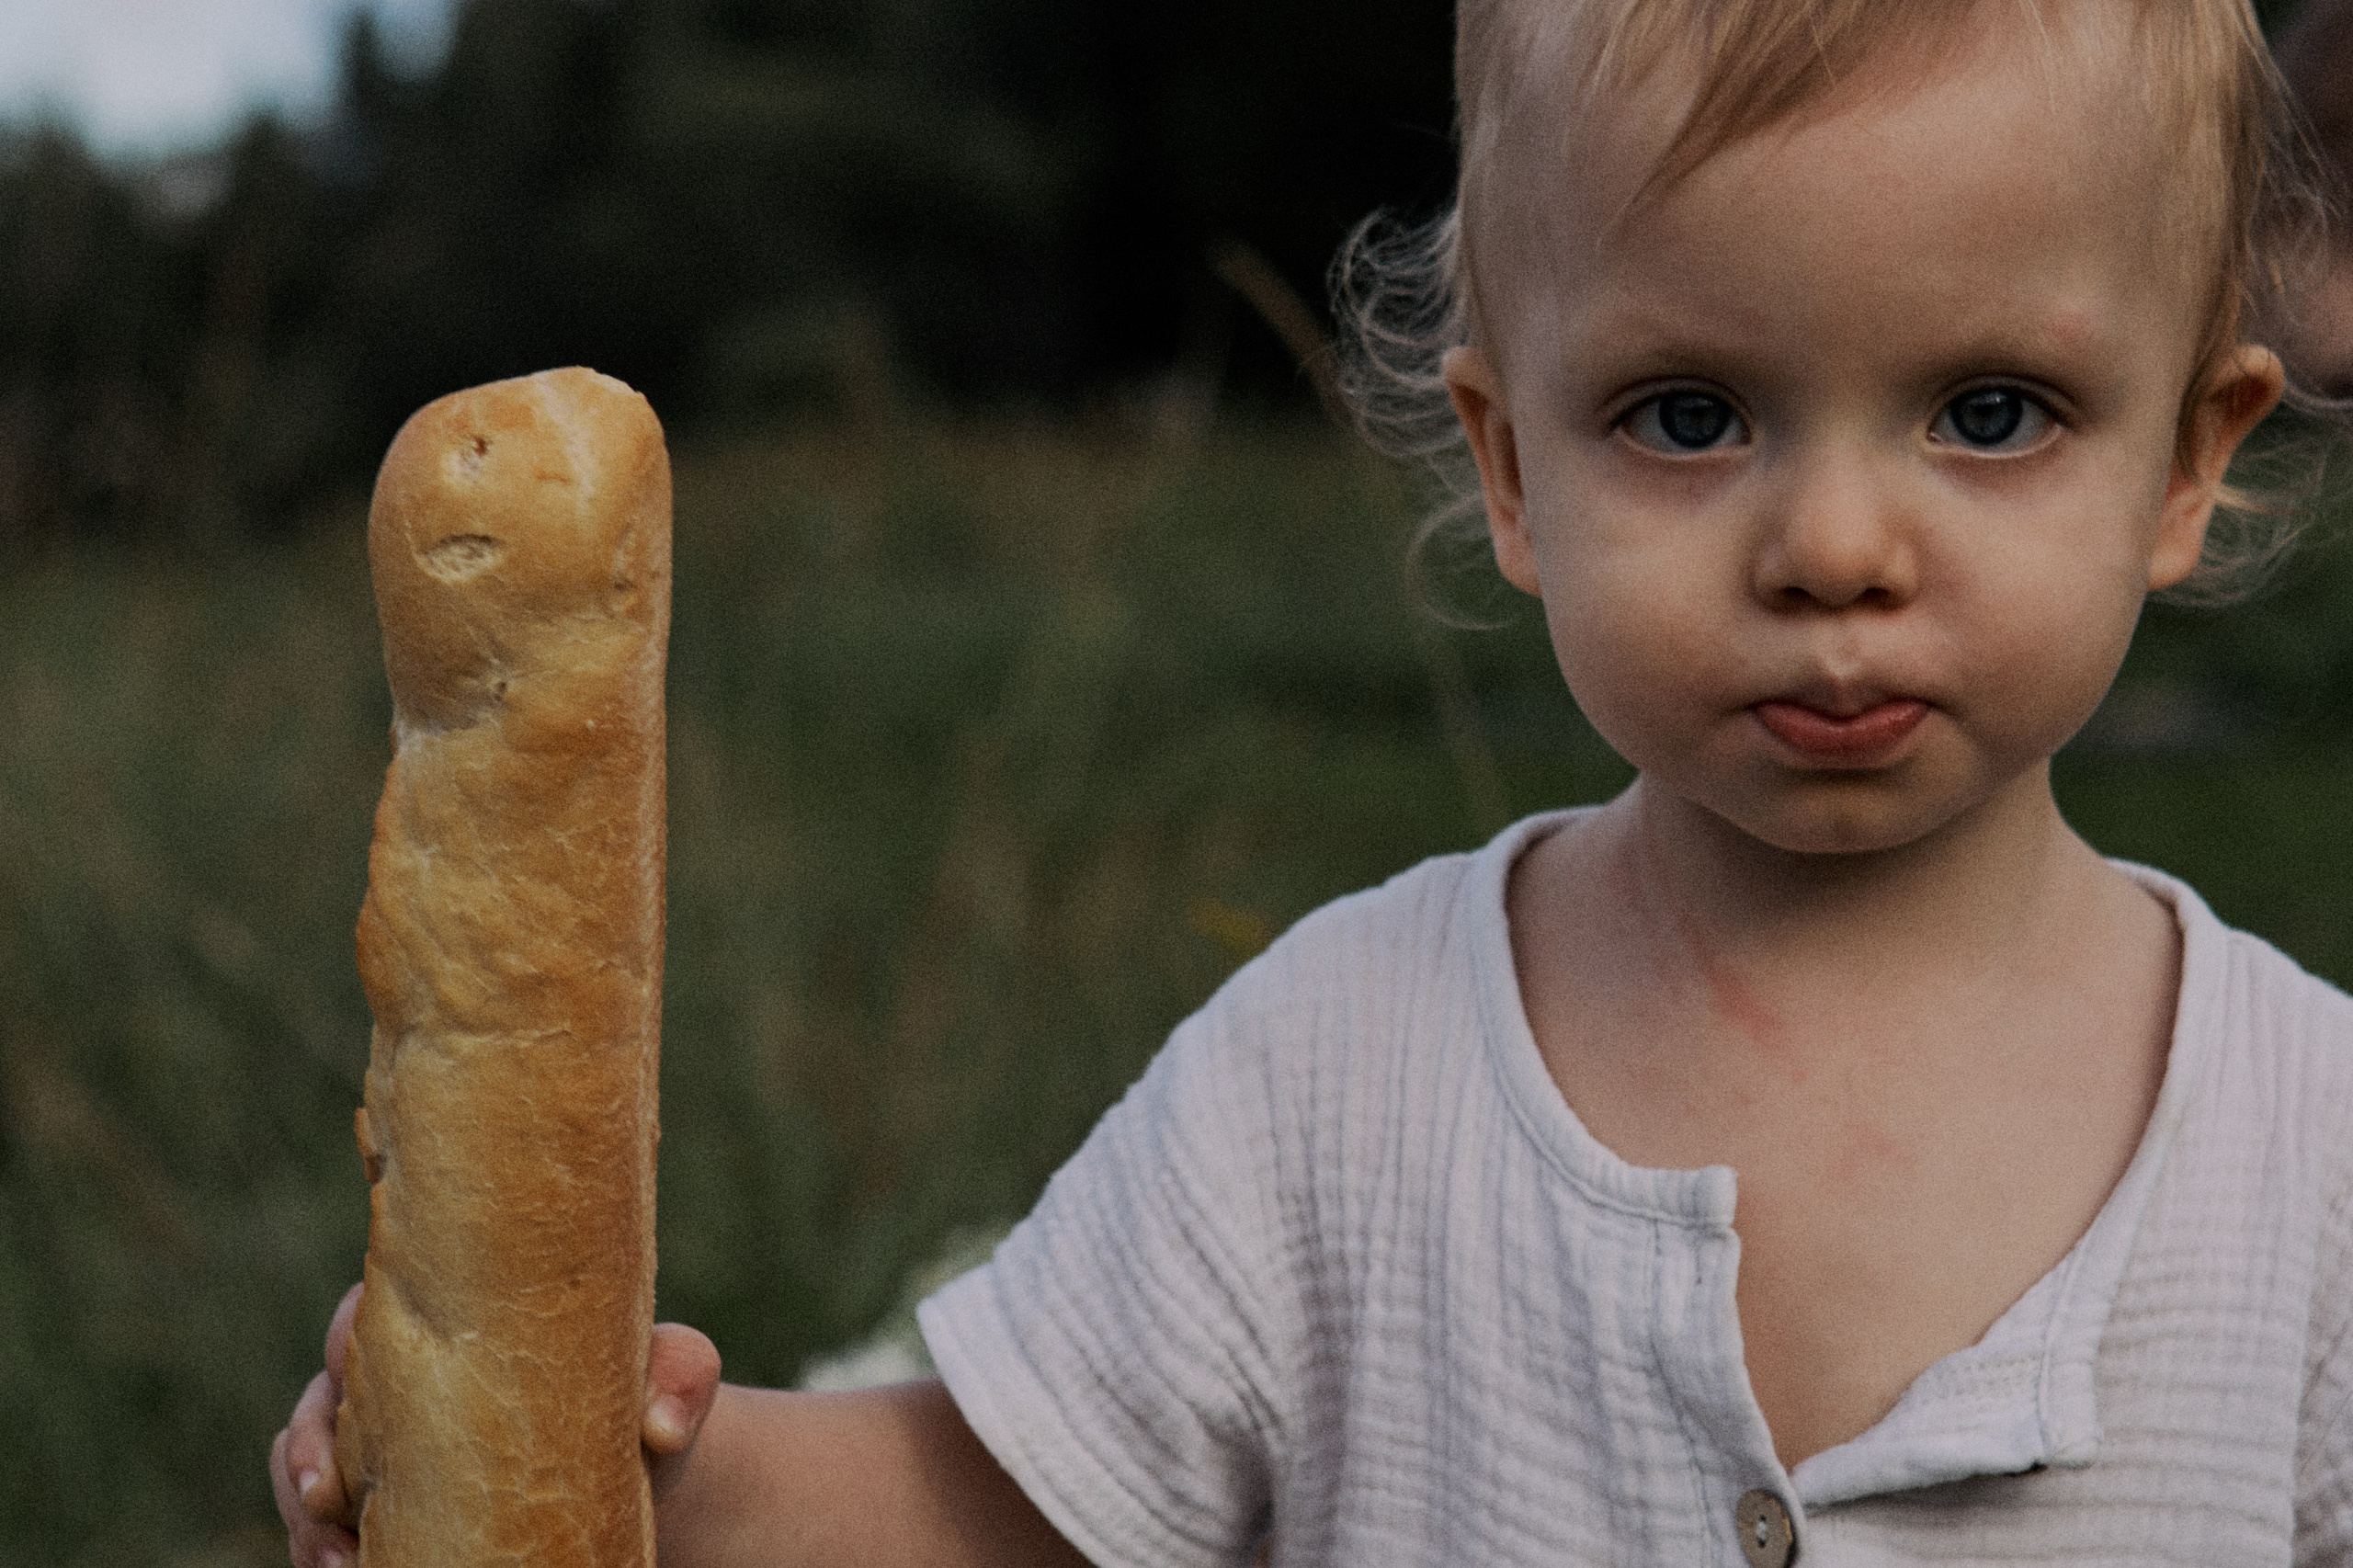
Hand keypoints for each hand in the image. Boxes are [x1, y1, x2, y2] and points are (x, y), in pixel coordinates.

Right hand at [271, 1283, 724, 1565]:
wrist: (652, 1485)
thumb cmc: (645, 1406)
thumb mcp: (675, 1376)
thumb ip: (680, 1372)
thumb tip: (660, 1426)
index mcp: (449, 1325)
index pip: (364, 1318)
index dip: (344, 1351)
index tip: (347, 1386)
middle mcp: (398, 1388)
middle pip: (318, 1407)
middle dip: (305, 1454)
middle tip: (326, 1498)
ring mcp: (386, 1459)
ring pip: (312, 1482)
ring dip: (308, 1525)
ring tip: (340, 1566)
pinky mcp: (391, 1519)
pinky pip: (336, 1537)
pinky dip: (332, 1557)